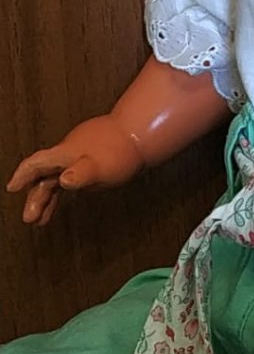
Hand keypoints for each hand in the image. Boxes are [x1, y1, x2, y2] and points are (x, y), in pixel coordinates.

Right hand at [7, 115, 144, 224]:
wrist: (140, 134)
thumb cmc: (120, 150)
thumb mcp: (100, 167)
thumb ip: (81, 175)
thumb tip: (63, 181)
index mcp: (65, 154)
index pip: (36, 164)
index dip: (22, 175)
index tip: (11, 188)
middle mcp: (67, 154)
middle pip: (43, 176)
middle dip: (35, 197)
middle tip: (30, 218)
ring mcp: (78, 157)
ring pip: (55, 178)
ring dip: (47, 198)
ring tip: (41, 219)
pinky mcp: (89, 160)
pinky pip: (69, 177)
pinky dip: (62, 190)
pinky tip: (62, 200)